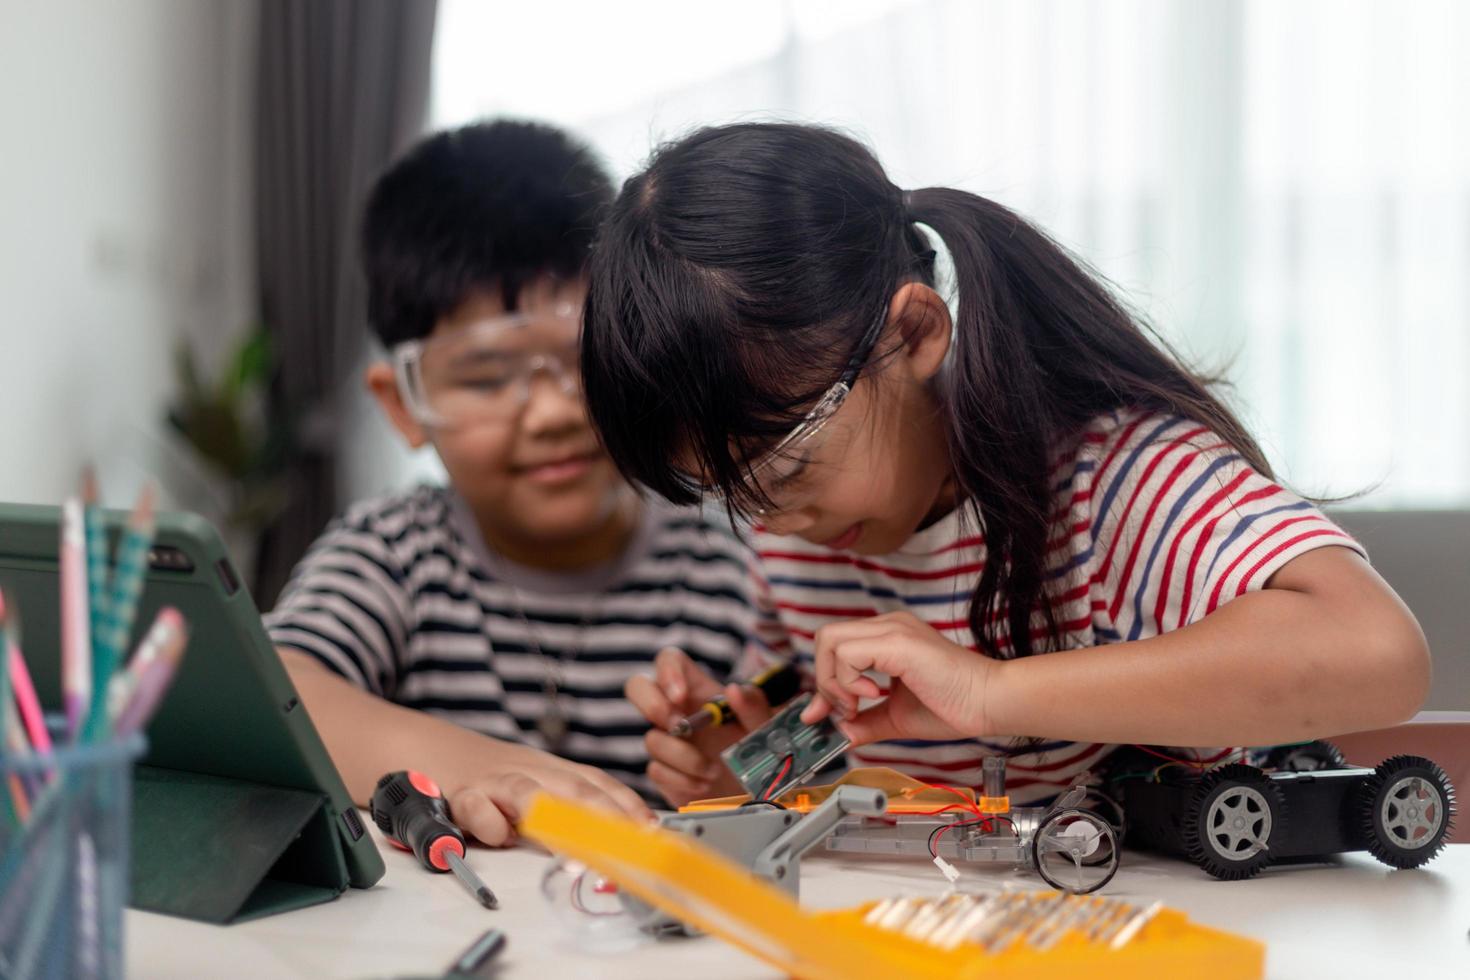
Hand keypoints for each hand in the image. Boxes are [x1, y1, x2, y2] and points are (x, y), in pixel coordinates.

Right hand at [443, 746, 652, 846]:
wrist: (426, 750)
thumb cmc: (488, 779)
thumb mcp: (532, 786)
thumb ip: (563, 809)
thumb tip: (611, 841)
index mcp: (550, 769)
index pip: (596, 781)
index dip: (626, 804)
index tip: (651, 829)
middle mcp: (528, 771)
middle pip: (574, 787)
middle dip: (607, 814)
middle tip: (629, 841)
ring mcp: (494, 781)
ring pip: (530, 793)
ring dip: (557, 819)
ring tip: (580, 845)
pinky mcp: (460, 795)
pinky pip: (478, 808)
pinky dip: (491, 825)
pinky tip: (502, 838)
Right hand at [625, 648, 774, 806]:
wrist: (756, 792)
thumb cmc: (759, 750)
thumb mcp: (764, 725)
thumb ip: (754, 706)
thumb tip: (734, 690)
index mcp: (699, 690)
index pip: (669, 661)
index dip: (668, 672)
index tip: (680, 695)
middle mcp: (676, 711)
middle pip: (637, 687)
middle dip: (652, 705)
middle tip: (678, 725)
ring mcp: (666, 741)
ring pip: (651, 739)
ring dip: (684, 758)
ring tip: (713, 771)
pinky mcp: (663, 772)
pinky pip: (656, 771)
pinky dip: (682, 781)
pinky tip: (703, 785)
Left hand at [800, 611, 991, 744]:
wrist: (991, 703)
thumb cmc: (955, 705)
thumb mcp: (896, 717)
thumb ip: (865, 721)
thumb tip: (838, 731)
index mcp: (888, 638)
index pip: (835, 647)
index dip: (821, 682)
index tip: (818, 715)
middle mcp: (888, 626)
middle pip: (825, 638)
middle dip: (823, 680)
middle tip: (845, 710)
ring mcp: (893, 629)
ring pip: (829, 641)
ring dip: (834, 681)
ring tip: (859, 705)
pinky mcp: (898, 642)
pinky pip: (848, 653)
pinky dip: (849, 681)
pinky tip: (874, 696)